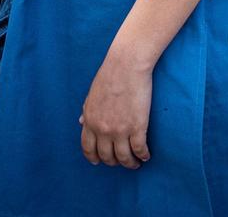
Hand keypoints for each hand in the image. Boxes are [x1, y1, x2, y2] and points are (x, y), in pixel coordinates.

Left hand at [80, 51, 152, 167]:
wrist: (127, 64)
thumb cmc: (110, 75)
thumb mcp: (92, 94)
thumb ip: (87, 111)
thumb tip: (81, 122)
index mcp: (90, 120)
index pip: (88, 148)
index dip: (94, 158)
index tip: (99, 162)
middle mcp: (103, 129)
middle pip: (107, 156)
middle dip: (114, 162)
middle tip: (121, 162)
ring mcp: (120, 130)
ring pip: (124, 158)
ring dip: (130, 164)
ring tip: (135, 163)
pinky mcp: (137, 127)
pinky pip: (140, 149)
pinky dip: (143, 156)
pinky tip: (146, 156)